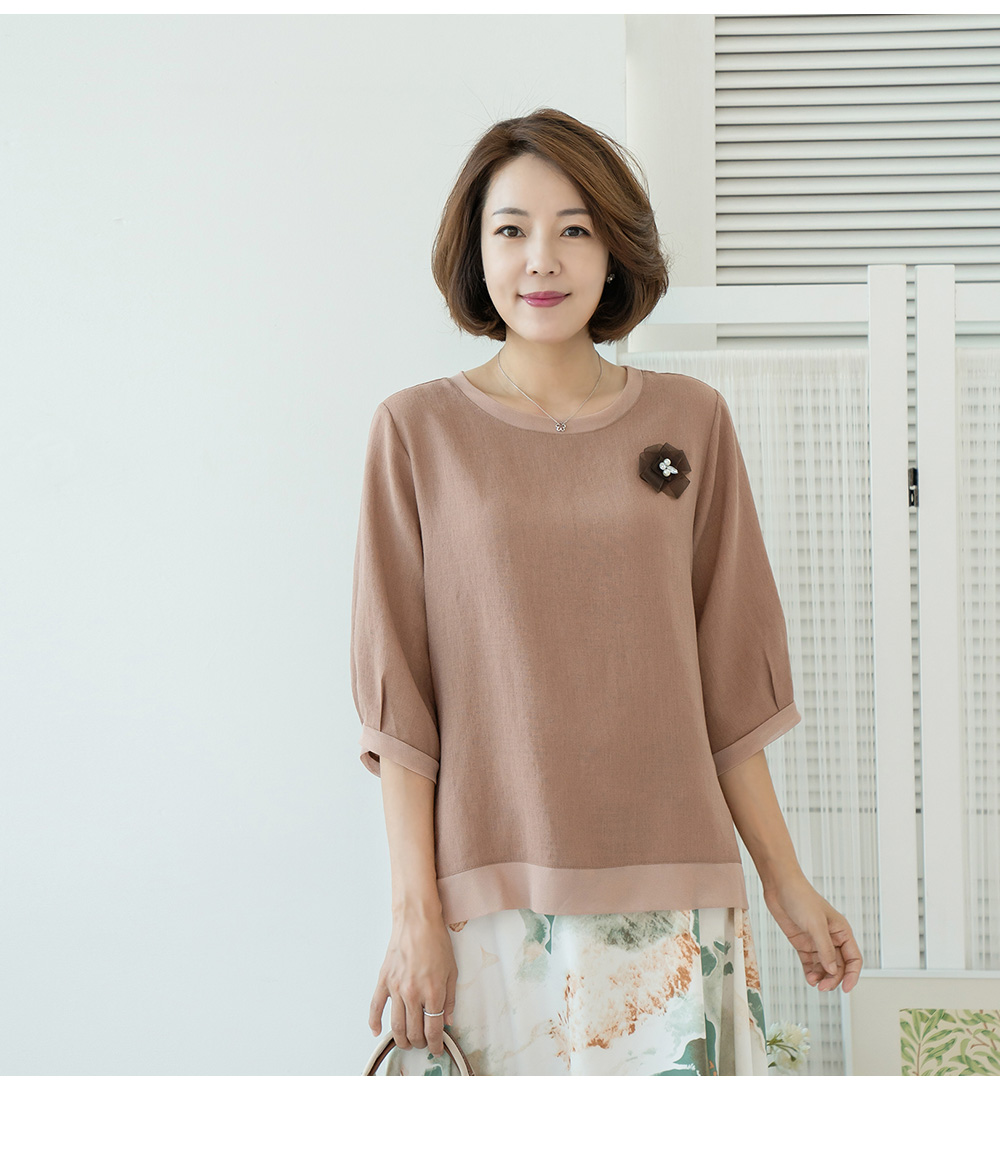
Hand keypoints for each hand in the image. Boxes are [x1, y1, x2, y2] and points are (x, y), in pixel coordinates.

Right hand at [369, 909, 457, 1056]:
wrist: (417, 921)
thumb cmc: (436, 942)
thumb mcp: (452, 971)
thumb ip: (450, 998)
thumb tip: (448, 1020)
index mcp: (433, 992)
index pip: (433, 1029)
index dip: (435, 1044)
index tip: (436, 1049)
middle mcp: (413, 993)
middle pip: (414, 1031)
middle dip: (419, 1043)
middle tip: (423, 1044)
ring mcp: (396, 988)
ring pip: (396, 1025)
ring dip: (401, 1039)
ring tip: (407, 1043)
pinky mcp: (383, 980)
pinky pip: (376, 1006)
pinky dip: (374, 1022)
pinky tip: (377, 1031)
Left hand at [762, 873, 862, 992]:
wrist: (780, 887)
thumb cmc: (801, 898)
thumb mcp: (816, 924)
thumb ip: (825, 949)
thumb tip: (832, 970)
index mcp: (842, 931)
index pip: (854, 959)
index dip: (852, 975)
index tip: (845, 988)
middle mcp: (831, 938)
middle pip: (839, 966)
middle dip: (833, 978)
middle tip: (823, 987)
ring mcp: (816, 942)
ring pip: (824, 967)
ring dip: (821, 977)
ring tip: (814, 983)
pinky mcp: (802, 943)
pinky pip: (810, 963)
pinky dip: (811, 972)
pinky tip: (809, 978)